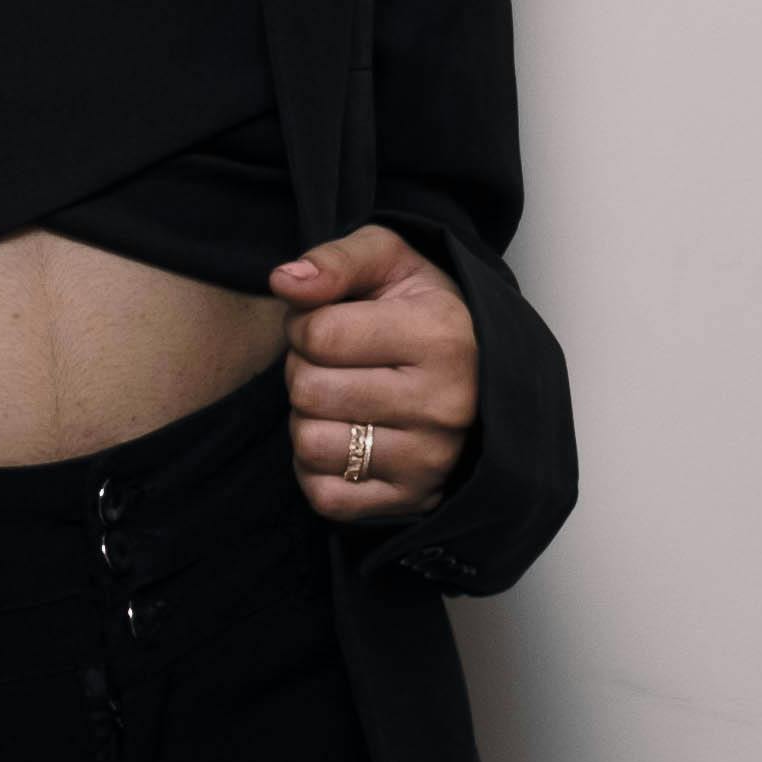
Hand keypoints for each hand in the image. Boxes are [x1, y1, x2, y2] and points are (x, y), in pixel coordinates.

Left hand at [270, 228, 475, 522]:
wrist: (477, 369)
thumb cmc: (418, 308)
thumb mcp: (387, 261)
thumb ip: (335, 261)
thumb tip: (284, 281)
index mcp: (441, 336)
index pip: (317, 334)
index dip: (304, 325)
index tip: (330, 324)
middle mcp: (445, 403)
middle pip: (308, 390)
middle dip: (304, 370)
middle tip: (335, 365)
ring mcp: (431, 459)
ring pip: (310, 444)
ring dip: (308, 420)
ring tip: (341, 400)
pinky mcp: (413, 499)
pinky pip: (325, 496)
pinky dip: (318, 469)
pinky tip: (346, 439)